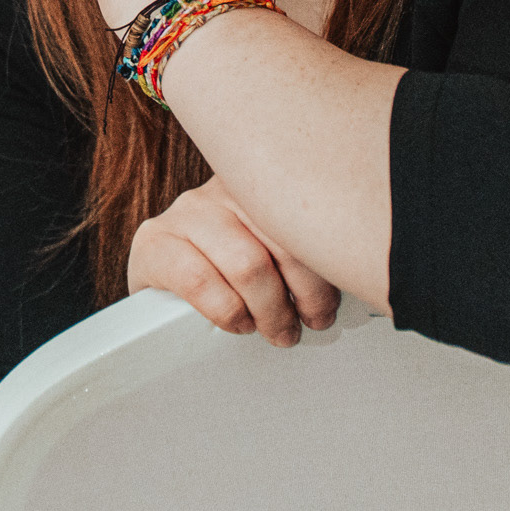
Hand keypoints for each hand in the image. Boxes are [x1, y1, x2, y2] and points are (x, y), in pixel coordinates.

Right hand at [128, 177, 339, 345]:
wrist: (160, 272)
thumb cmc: (227, 263)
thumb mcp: (271, 243)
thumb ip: (302, 248)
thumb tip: (355, 276)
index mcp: (259, 181)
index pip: (306, 214)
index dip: (325, 265)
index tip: (332, 299)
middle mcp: (222, 188)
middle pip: (282, 239)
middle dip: (305, 293)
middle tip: (312, 320)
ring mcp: (186, 212)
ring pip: (247, 264)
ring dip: (271, 310)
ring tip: (277, 328)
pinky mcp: (154, 243)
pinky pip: (200, 282)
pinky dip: (228, 312)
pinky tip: (239, 322)